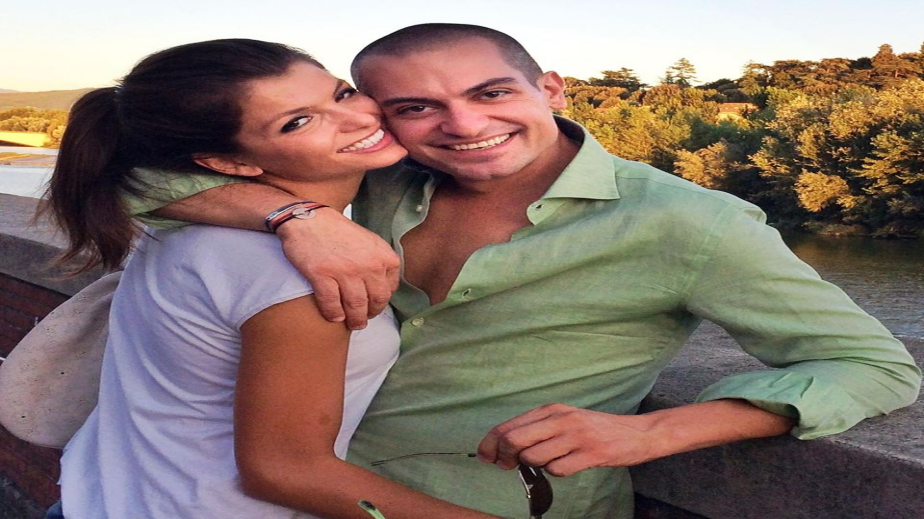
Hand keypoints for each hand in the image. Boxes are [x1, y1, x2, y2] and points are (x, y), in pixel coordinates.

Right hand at [277, 208, 399, 329]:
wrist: (309, 219)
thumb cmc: (339, 232)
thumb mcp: (370, 242)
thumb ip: (380, 263)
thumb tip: (384, 289)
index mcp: (384, 256)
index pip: (389, 289)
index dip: (381, 302)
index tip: (373, 306)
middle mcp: (369, 264)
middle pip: (375, 301)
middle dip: (369, 315)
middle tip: (363, 321)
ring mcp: (345, 270)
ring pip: (355, 306)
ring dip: (354, 320)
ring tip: (351, 324)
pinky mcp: (322, 274)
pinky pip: (331, 304)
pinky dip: (333, 314)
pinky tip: (334, 317)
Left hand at [477, 404, 661, 476]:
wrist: (636, 433)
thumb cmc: (595, 429)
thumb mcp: (564, 420)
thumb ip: (537, 429)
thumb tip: (504, 447)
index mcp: (551, 410)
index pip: (508, 425)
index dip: (490, 444)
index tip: (486, 457)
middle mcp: (561, 419)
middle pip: (514, 440)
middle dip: (504, 457)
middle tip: (507, 466)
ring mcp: (576, 435)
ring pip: (534, 457)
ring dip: (535, 466)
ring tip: (550, 461)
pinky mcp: (590, 453)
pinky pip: (558, 469)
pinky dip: (556, 472)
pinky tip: (567, 465)